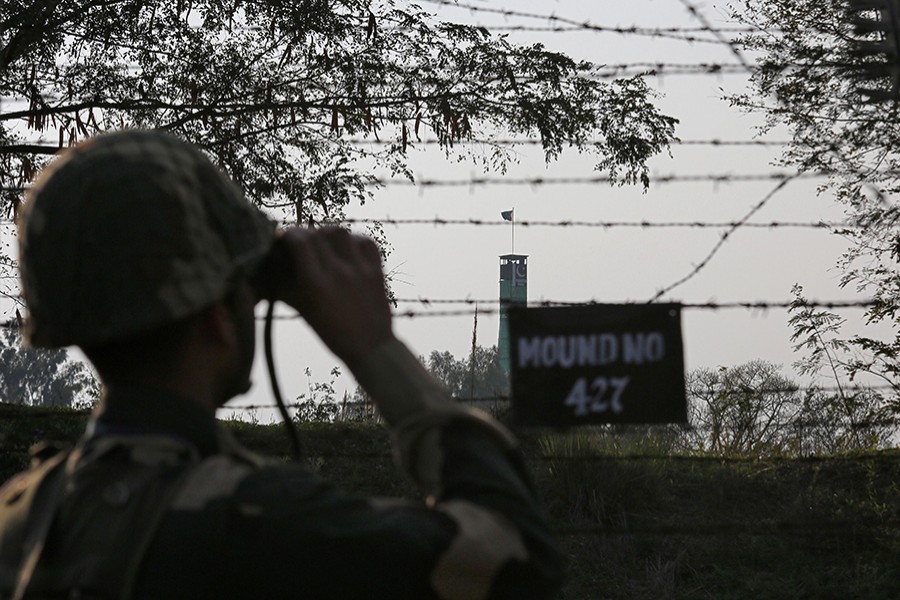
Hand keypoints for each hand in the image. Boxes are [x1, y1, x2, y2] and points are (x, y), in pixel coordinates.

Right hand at [274, 227, 393, 367]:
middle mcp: (339, 273)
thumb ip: (282, 285)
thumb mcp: (302, 309)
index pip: (301, 242)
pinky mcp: (377, 270)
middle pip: (318, 233)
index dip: (290, 234)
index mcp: (316, 285)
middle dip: (306, 233)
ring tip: (323, 243)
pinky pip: (365, 241)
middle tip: (302, 241)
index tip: (285, 240)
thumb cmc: (331, 331)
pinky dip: (353, 239)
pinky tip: (346, 248)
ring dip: (327, 233)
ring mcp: (361, 270)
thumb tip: (263, 266)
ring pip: (341, 232)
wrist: (370, 348)